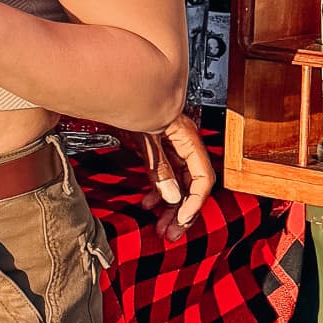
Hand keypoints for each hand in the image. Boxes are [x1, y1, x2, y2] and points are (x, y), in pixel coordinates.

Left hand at [139, 111, 215, 236]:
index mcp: (188, 140)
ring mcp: (172, 149)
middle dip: (182, 212)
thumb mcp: (146, 138)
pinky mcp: (158, 151)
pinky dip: (158, 194)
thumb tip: (172, 196)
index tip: (181, 219)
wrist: (120, 89)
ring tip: (161, 227)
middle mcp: (184, 146)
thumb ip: (160, 166)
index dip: (195, 202)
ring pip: (178, 185)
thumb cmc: (135, 102)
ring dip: (171, 208)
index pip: (202, 178)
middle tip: (172, 233)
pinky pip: (165, 177)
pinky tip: (148, 204)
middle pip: (191, 187)